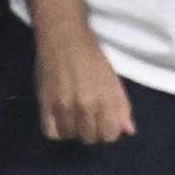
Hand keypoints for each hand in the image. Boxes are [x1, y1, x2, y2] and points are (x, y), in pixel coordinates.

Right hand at [32, 27, 135, 144]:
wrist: (64, 37)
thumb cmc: (92, 57)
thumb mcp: (113, 81)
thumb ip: (122, 107)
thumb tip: (128, 131)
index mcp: (107, 100)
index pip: (110, 135)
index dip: (107, 130)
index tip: (102, 121)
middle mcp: (87, 105)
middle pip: (90, 137)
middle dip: (91, 130)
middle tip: (87, 116)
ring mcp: (64, 105)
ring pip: (71, 136)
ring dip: (73, 130)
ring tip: (72, 116)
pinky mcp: (45, 102)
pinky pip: (51, 132)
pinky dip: (56, 131)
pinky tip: (59, 119)